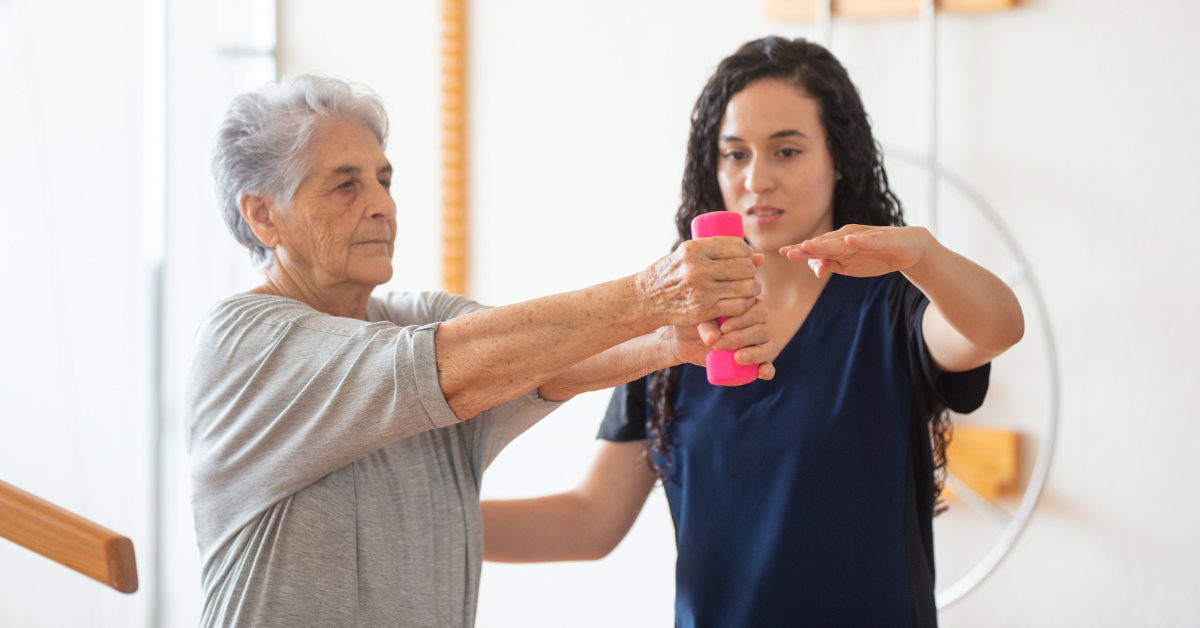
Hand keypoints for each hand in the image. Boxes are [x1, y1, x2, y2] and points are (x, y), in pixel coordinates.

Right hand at [636, 238, 762, 326]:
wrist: (648, 298)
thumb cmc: (671, 272)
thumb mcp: (689, 255)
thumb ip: (719, 253)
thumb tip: (760, 257)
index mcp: (695, 249)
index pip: (736, 246)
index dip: (747, 252)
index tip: (747, 258)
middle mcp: (699, 268)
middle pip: (744, 267)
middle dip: (751, 271)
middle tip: (747, 275)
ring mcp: (702, 290)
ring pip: (745, 288)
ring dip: (752, 288)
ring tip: (748, 288)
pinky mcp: (704, 310)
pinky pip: (738, 306)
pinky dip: (744, 304)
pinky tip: (741, 301)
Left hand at [660, 299, 776, 380]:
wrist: (684, 340)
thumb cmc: (693, 322)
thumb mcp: (697, 320)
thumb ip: (706, 326)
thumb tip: (713, 339)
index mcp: (749, 306)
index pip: (758, 311)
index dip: (742, 321)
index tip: (723, 329)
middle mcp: (758, 323)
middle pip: (763, 330)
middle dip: (741, 339)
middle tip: (718, 345)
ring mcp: (758, 343)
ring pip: (769, 347)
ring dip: (755, 354)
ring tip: (737, 358)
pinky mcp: (755, 361)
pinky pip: (768, 365)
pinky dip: (768, 369)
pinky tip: (762, 372)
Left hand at [780, 225, 932, 277]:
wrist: (908, 249)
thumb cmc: (874, 256)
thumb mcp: (849, 266)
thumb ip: (831, 266)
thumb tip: (815, 269)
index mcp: (838, 244)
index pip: (816, 248)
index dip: (800, 250)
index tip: (783, 253)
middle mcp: (847, 236)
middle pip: (824, 243)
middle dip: (806, 248)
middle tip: (789, 252)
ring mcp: (864, 236)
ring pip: (842, 241)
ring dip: (825, 244)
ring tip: (809, 246)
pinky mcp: (882, 239)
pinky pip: (869, 240)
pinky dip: (859, 241)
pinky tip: (849, 241)